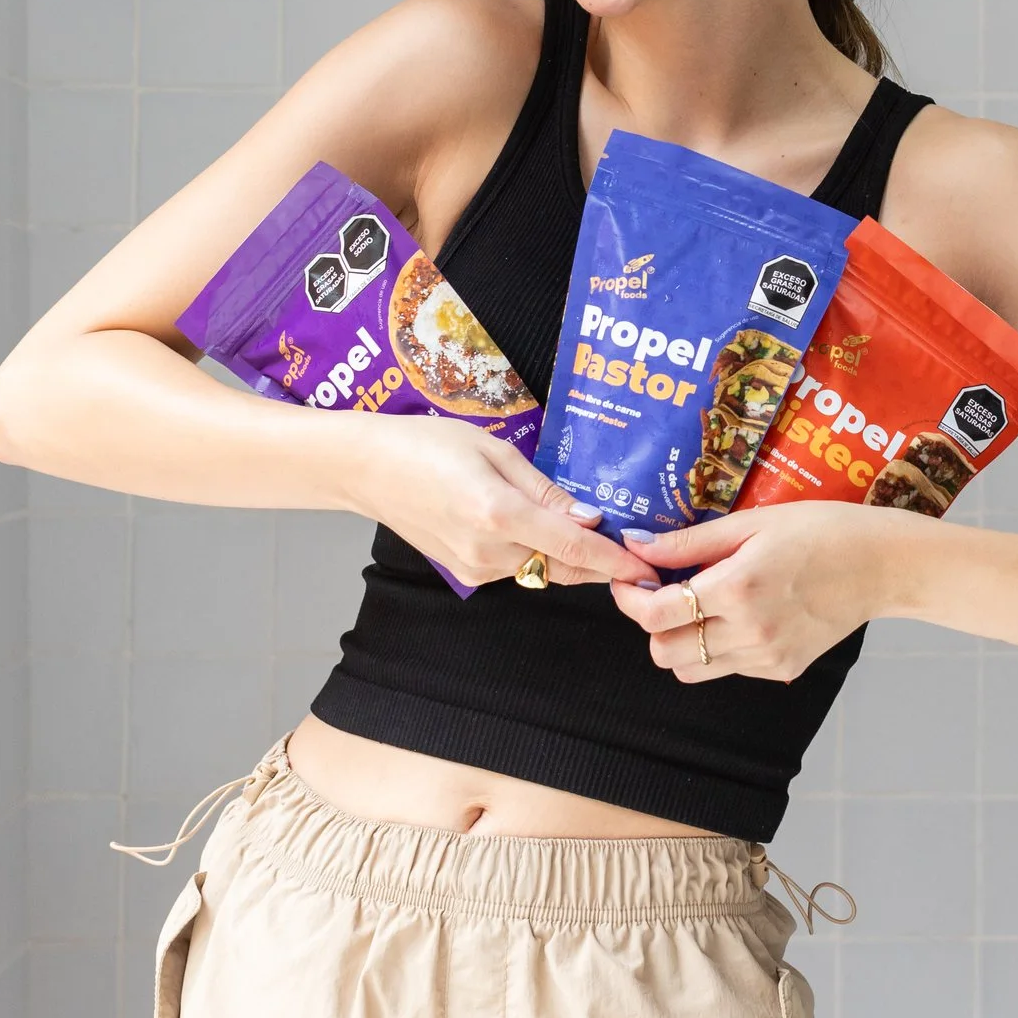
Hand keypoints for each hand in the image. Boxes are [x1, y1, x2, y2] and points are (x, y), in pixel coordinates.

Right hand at [346, 418, 660, 588]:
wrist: (367, 469)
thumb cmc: (427, 444)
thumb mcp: (494, 449)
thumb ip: (545, 490)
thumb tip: (588, 518)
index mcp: (498, 514)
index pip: (574, 548)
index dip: (617, 563)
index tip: (650, 571)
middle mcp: (488, 550)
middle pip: (564, 566)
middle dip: (601, 563)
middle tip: (635, 552)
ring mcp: (474, 568)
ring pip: (541, 569)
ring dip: (567, 555)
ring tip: (585, 528)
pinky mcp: (466, 574)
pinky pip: (517, 567)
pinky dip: (535, 553)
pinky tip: (537, 527)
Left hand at [606, 501, 908, 682]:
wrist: (882, 565)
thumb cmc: (820, 530)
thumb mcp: (752, 522)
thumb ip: (689, 542)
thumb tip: (636, 546)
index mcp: (737, 588)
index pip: (657, 615)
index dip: (630, 599)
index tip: (630, 581)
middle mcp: (749, 632)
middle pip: (664, 653)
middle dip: (652, 625)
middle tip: (665, 593)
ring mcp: (767, 658)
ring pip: (690, 670)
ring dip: (680, 642)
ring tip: (698, 607)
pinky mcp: (781, 671)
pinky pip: (727, 669)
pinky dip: (717, 648)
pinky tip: (738, 616)